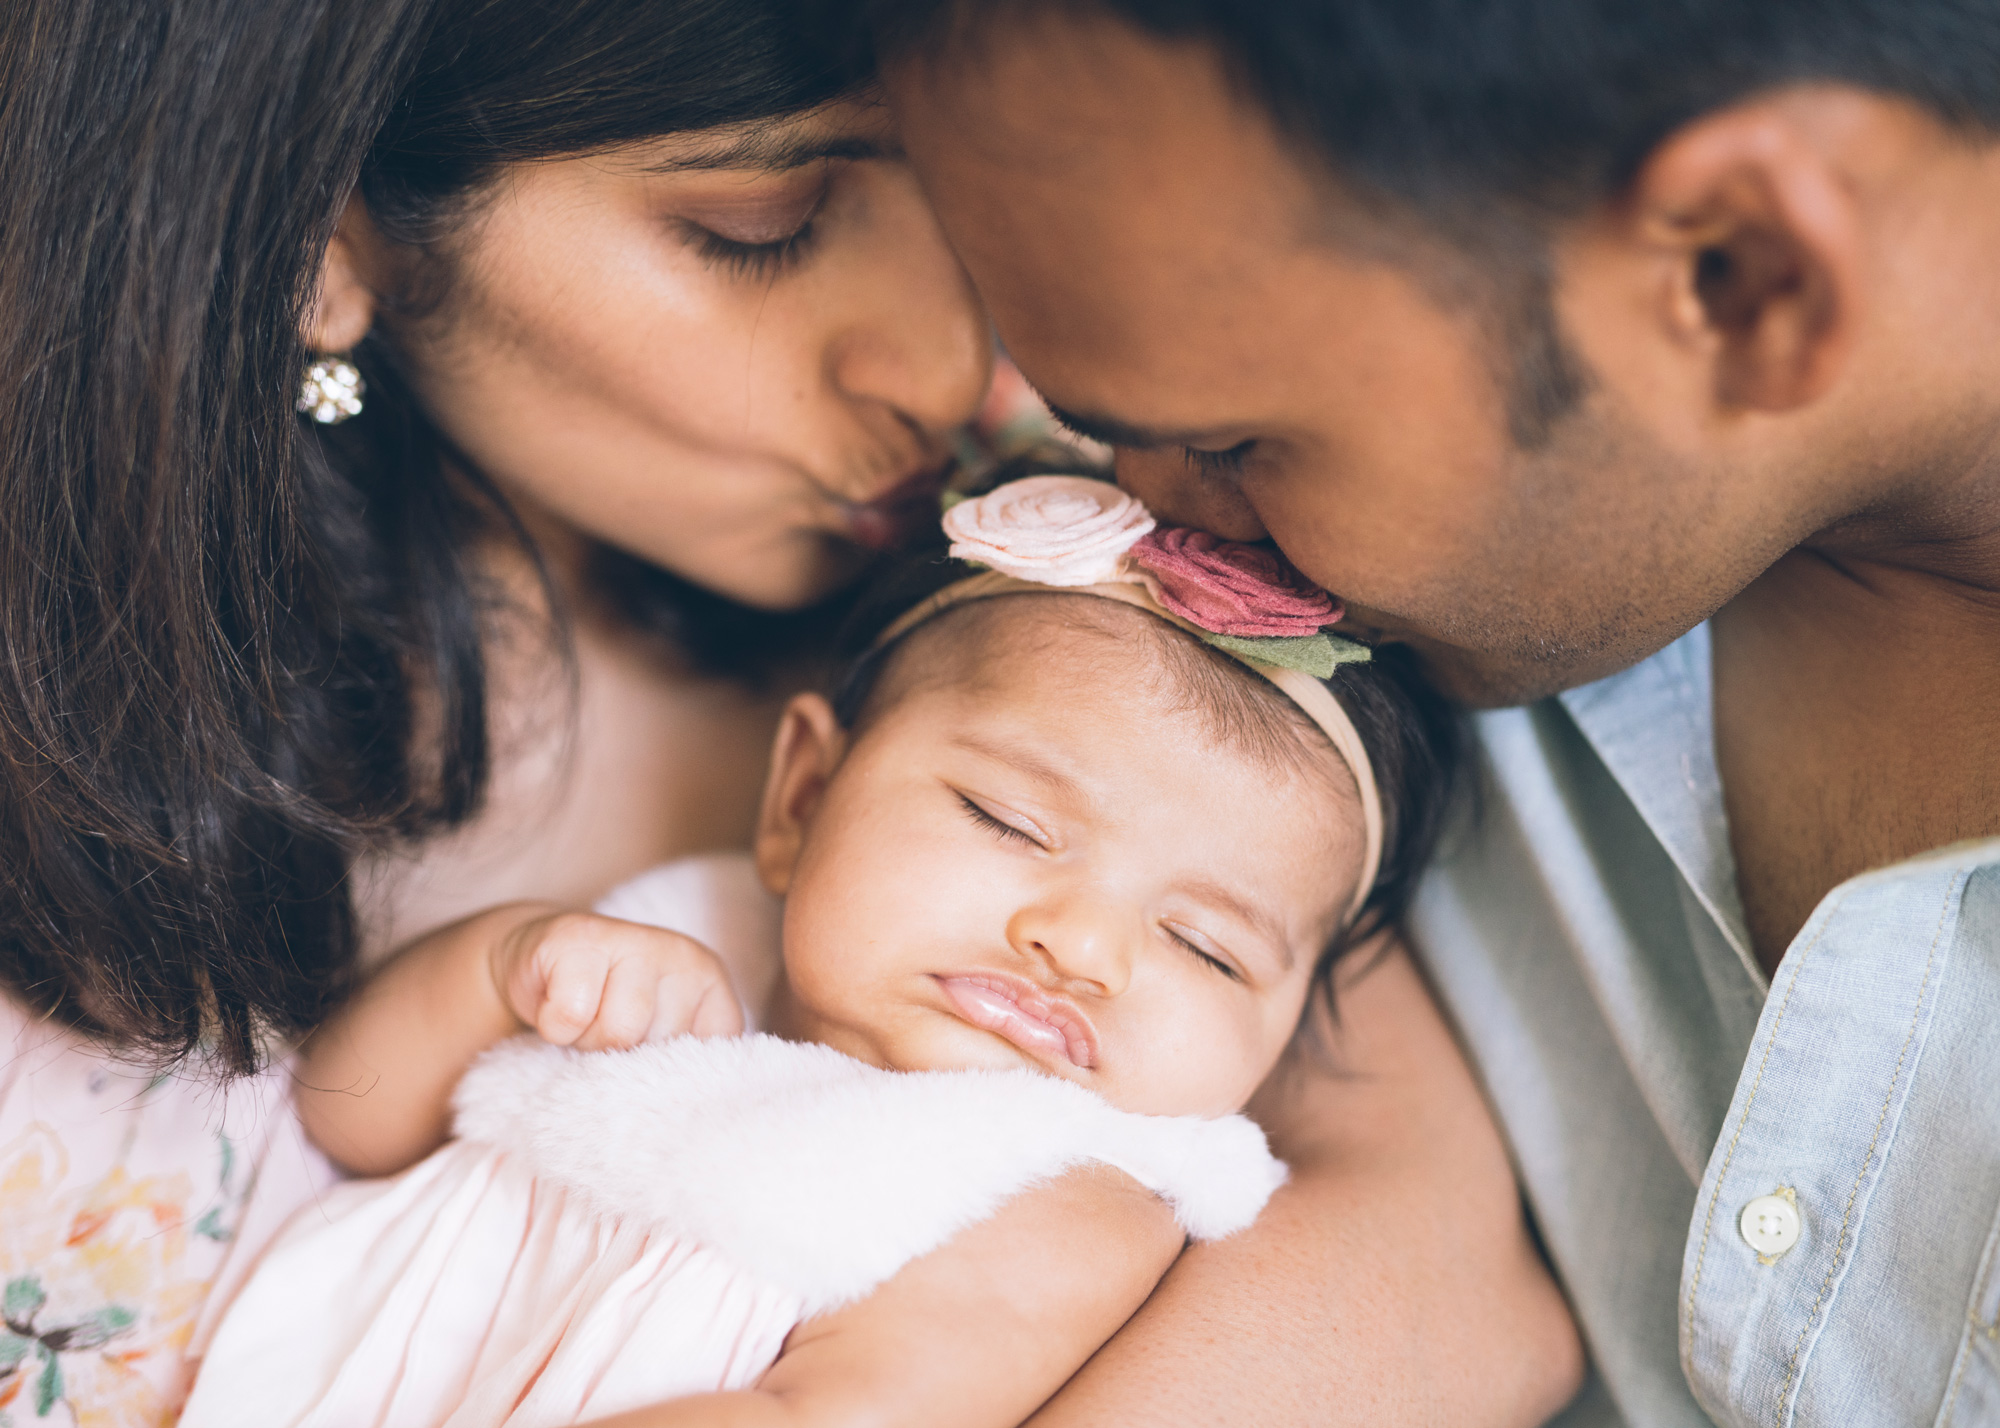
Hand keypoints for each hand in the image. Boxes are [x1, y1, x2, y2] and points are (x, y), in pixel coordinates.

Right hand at [491, 911, 744, 1050]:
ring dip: (587, 1041)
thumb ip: (680, 1064)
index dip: (666, 1072)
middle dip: (623, 1054)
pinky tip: (555, 1004)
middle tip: (603, 1028)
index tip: (644, 1051)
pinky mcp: (580, 939)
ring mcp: (635, 939)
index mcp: (710, 981)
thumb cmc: (604, 1010)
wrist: (540, 964)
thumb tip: (680, 1110)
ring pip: (618, 1032)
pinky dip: (555, 1026)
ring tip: (582, 1017)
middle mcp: (684, 955)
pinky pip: (571, 1014)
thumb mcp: (654, 1038)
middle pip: (658, 1047)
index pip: (708, 1056)